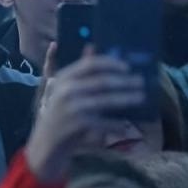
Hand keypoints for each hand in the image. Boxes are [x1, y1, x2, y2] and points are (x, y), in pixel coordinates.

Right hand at [27, 49, 146, 182]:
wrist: (46, 141)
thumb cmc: (55, 111)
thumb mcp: (61, 87)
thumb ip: (77, 68)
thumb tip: (91, 46)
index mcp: (63, 78)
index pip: (90, 64)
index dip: (111, 63)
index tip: (127, 66)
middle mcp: (67, 90)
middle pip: (103, 81)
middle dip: (125, 81)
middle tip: (140, 81)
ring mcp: (74, 107)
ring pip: (108, 101)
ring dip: (127, 98)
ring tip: (141, 97)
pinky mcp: (80, 124)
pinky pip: (106, 122)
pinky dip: (117, 124)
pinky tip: (125, 124)